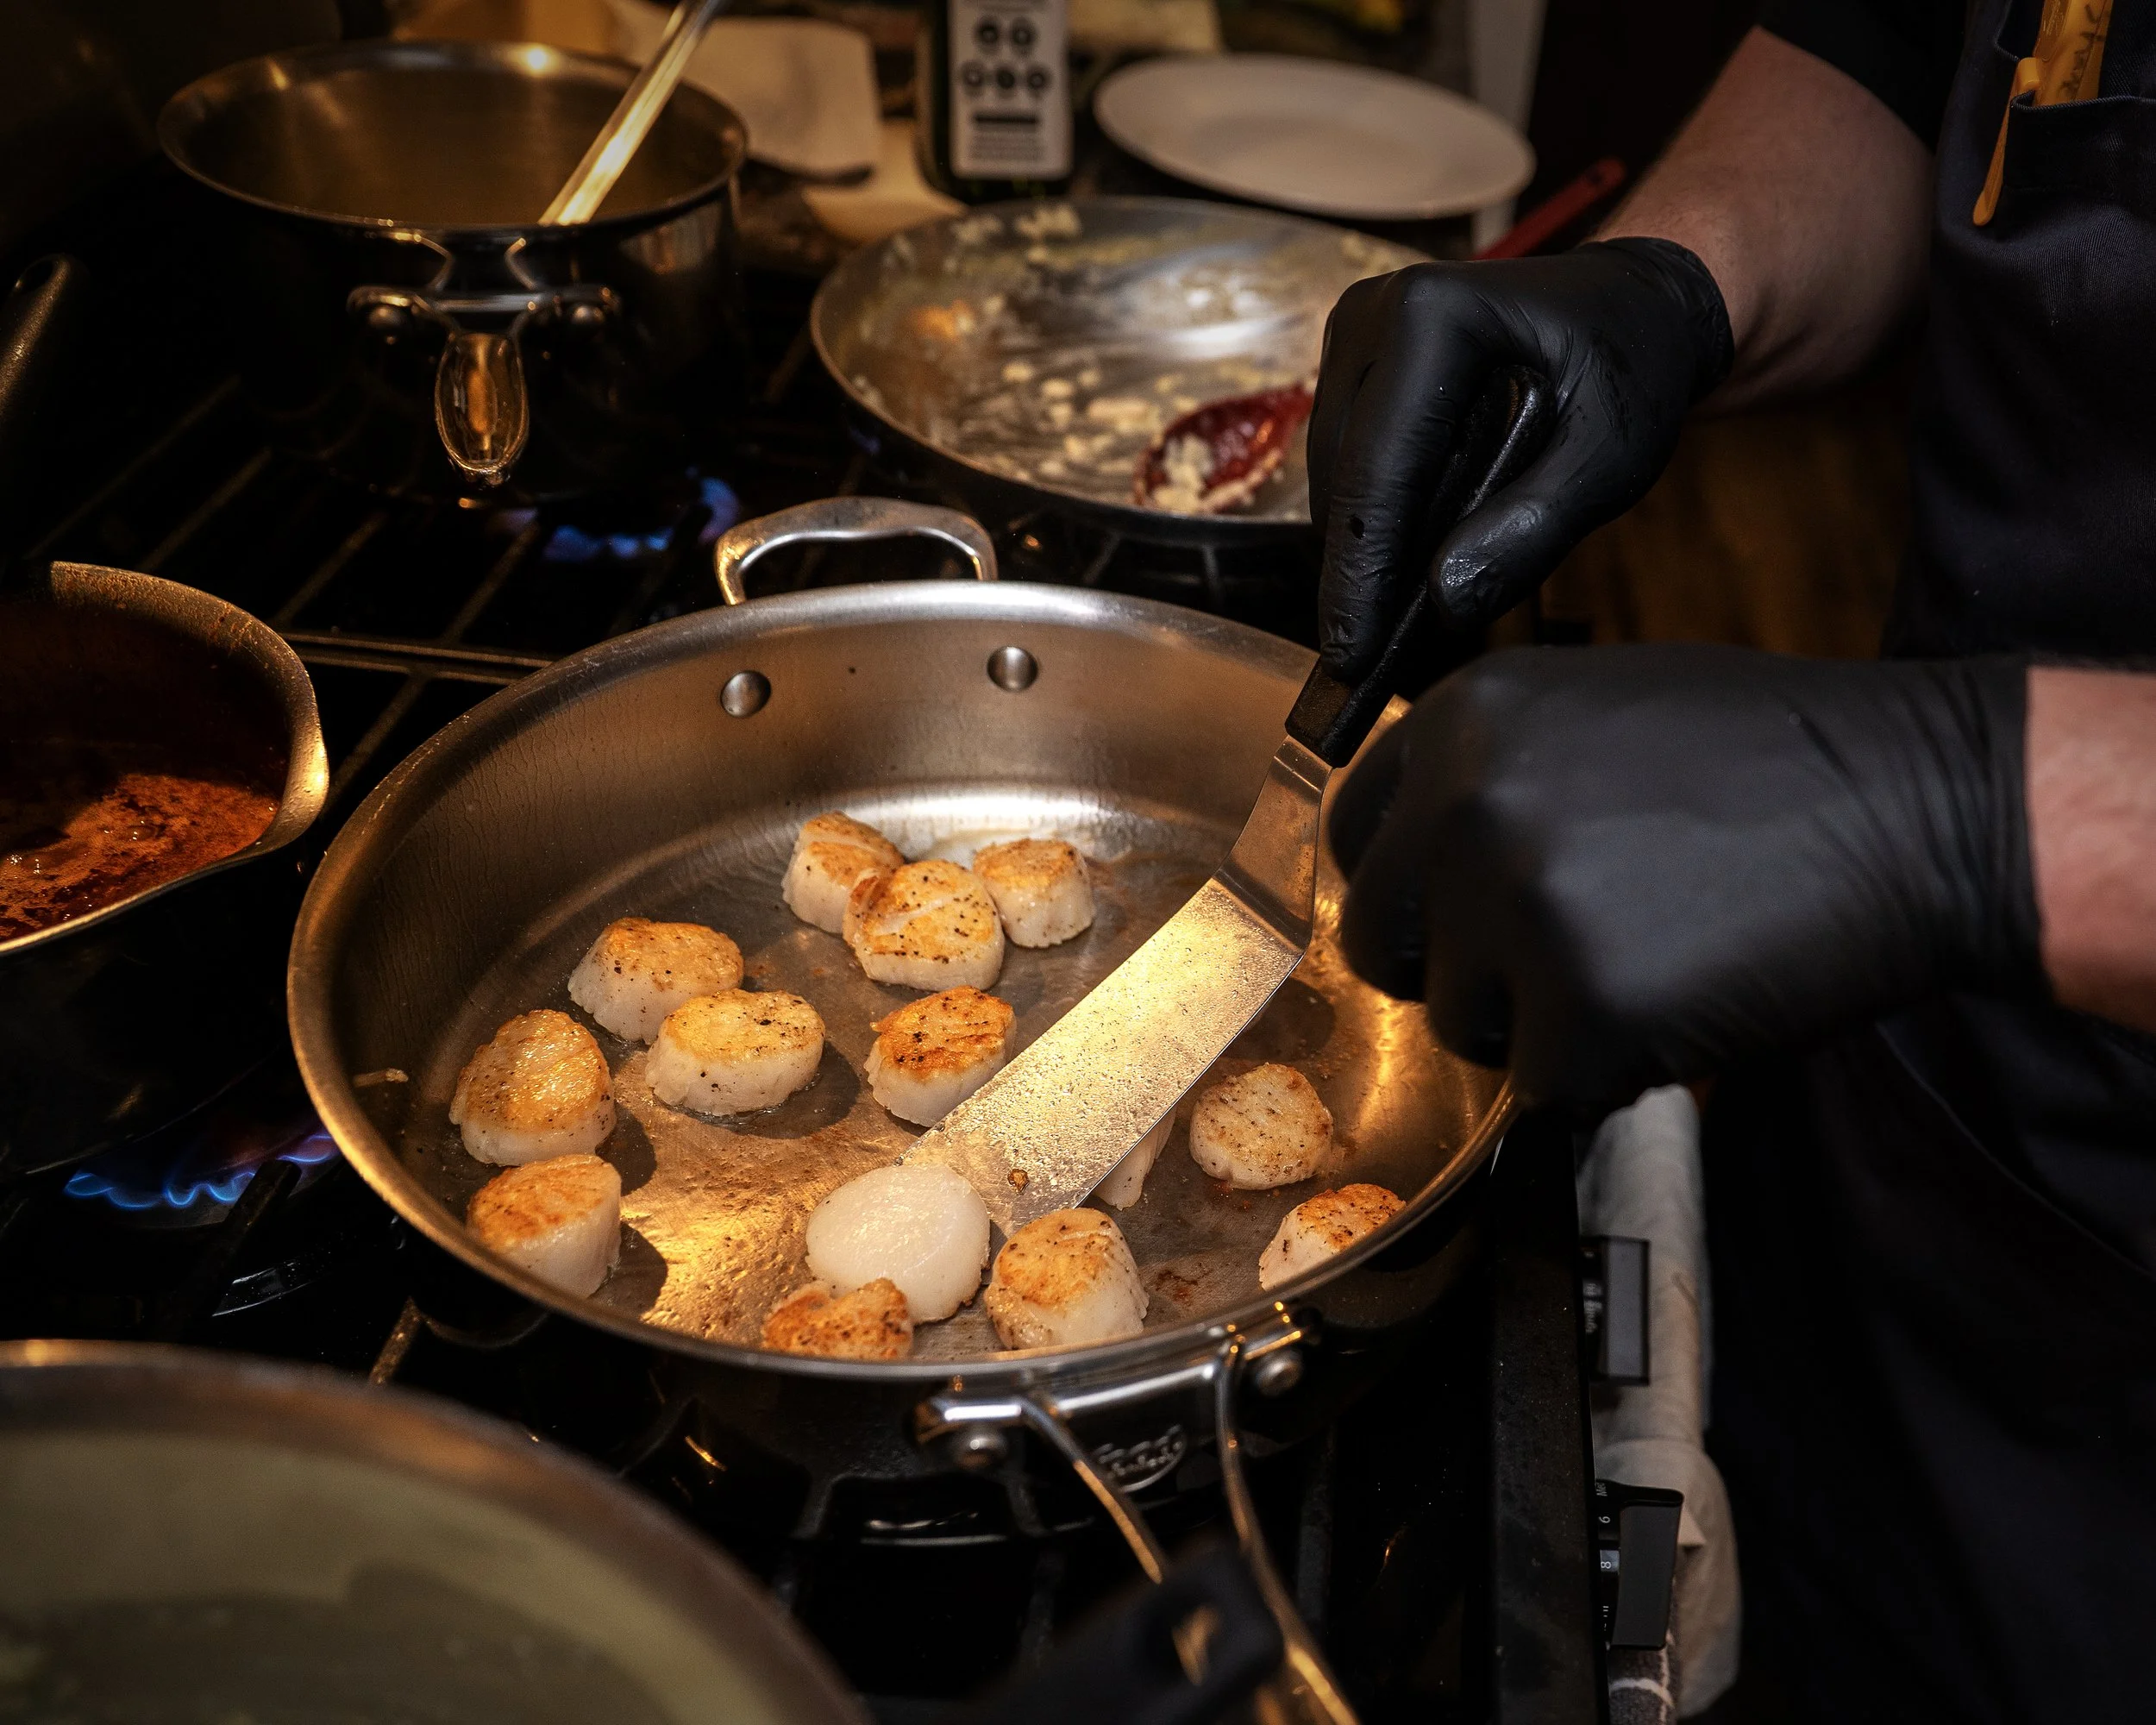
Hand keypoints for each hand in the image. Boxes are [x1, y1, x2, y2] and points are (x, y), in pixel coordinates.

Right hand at [1307, 241, 1732, 680]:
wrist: (1635, 306)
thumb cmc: (1636, 368)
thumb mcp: (1614, 456)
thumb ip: (1533, 528)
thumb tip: (1445, 604)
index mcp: (1435, 313)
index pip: (1380, 465)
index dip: (1362, 572)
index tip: (1350, 656)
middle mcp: (1375, 309)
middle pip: (1342, 474)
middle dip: (1363, 567)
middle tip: (1381, 654)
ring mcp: (1355, 331)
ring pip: (1334, 475)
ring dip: (1375, 540)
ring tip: (1424, 589)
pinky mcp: (1352, 359)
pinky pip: (1347, 460)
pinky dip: (1383, 511)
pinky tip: (1429, 539)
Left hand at [1328, 645, 2043, 1105]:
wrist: (1918, 809)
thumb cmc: (1771, 761)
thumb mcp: (1594, 710)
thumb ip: (1484, 771)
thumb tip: (1409, 849)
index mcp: (1459, 720)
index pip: (1350, 839)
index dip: (1403, 892)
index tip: (1444, 916)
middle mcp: (1463, 806)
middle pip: (1378, 943)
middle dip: (1454, 969)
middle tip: (1552, 961)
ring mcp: (1516, 909)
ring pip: (1456, 1024)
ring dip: (1534, 1025)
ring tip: (1643, 962)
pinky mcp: (1580, 1010)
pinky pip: (1544, 1085)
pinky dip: (1604, 1071)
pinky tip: (1680, 1005)